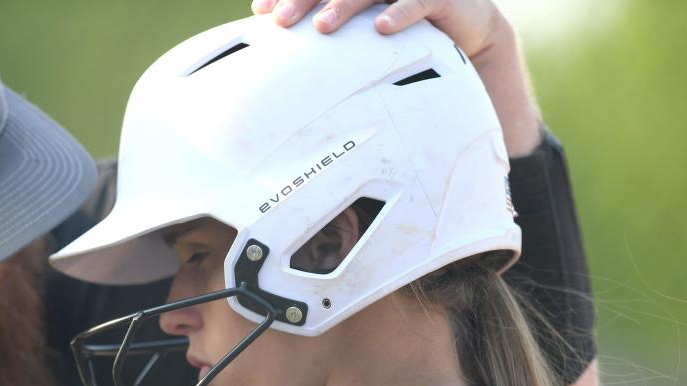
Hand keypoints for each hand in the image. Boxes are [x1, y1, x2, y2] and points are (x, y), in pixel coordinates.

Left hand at [253, 0, 503, 59]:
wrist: (465, 28)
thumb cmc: (405, 28)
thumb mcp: (366, 28)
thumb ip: (335, 26)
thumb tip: (287, 43)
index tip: (260, 11)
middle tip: (281, 21)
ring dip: (343, 6)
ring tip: (322, 27)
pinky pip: (417, 2)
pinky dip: (399, 13)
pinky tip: (381, 28)